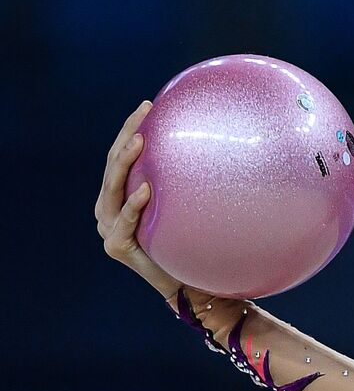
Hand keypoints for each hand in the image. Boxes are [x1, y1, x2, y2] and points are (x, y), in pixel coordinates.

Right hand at [95, 100, 182, 299]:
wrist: (190, 283)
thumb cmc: (190, 241)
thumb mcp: (184, 204)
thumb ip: (180, 181)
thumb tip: (207, 143)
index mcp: (119, 196)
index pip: (120, 157)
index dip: (129, 130)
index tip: (147, 106)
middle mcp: (108, 209)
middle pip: (112, 166)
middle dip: (125, 137)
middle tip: (143, 116)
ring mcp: (108, 228)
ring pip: (113, 189)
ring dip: (125, 163)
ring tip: (139, 142)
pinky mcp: (116, 246)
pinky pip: (125, 221)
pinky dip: (135, 205)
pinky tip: (146, 189)